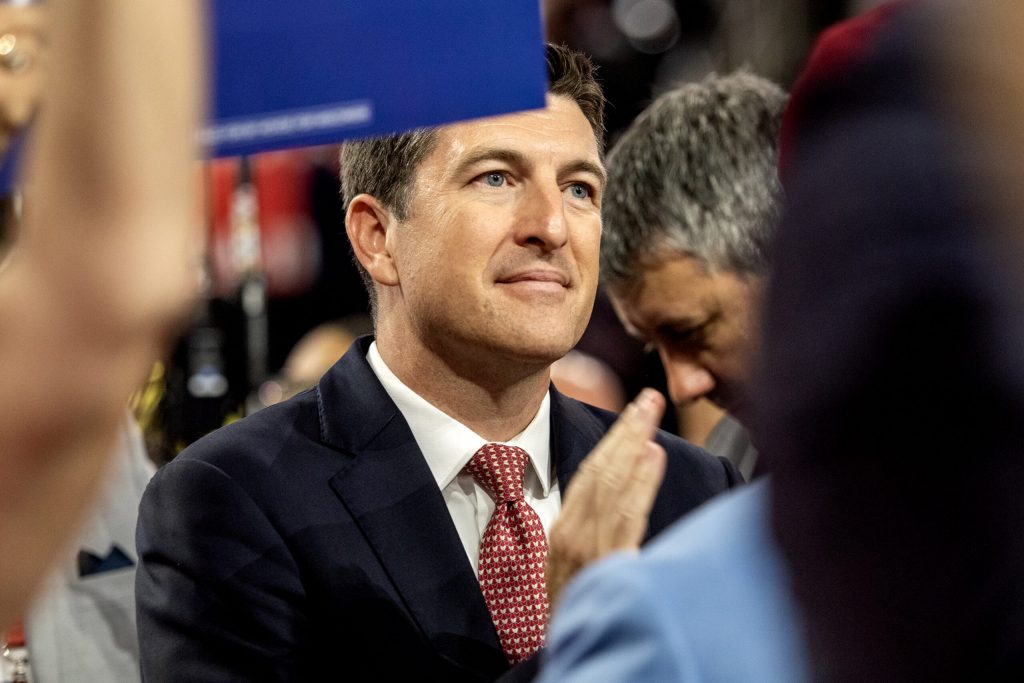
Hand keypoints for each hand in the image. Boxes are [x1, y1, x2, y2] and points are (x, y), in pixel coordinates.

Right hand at [546, 388, 667, 605]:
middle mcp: (573, 533)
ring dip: (634, 443)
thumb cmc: (572, 611)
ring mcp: (589, 548)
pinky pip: (627, 515)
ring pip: (613, 484)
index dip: (613, 440)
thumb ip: (593, 529)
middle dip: (626, 429)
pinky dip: (640, 481)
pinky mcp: (608, 565)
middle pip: (603, 470)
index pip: (591, 474)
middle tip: (648, 396)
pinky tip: (652, 456)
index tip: (633, 411)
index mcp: (563, 531)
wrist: (563, 653)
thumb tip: (621, 487)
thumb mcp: (574, 567)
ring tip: (651, 413)